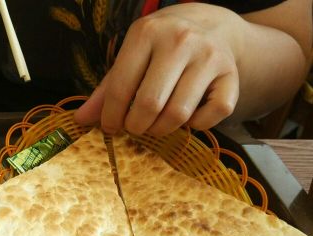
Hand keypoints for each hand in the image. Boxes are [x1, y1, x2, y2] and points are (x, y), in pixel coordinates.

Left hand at [74, 5, 243, 136]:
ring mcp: (210, 58)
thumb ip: (107, 89)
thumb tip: (81, 120)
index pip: (122, 88)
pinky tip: (187, 118)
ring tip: (155, 125)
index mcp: (147, 33)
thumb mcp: (131, 57)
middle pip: (150, 104)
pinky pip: (210, 118)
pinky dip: (196, 127)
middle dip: (136, 126)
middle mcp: (181, 41)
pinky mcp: (231, 77)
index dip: (111, 117)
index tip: (111, 127)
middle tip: (134, 128)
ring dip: (162, 130)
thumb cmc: (162, 48)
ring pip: (179, 115)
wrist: (213, 27)